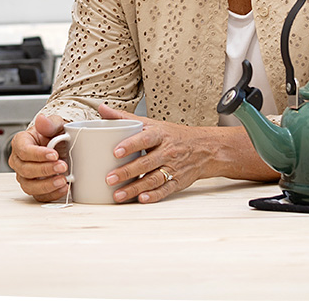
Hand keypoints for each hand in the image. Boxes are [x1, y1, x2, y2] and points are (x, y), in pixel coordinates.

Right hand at [9, 113, 69, 202]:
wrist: (63, 145)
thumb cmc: (55, 134)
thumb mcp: (56, 124)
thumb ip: (50, 123)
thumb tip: (42, 119)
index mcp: (20, 143)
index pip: (23, 150)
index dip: (38, 154)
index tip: (54, 154)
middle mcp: (19, 161)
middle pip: (25, 169)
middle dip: (45, 169)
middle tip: (63, 165)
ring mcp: (25, 176)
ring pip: (29, 186)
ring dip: (47, 185)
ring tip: (63, 180)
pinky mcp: (34, 187)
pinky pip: (38, 196)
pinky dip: (51, 194)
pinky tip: (64, 188)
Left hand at [96, 104, 275, 203]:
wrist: (205, 148)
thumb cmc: (174, 136)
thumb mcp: (152, 124)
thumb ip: (125, 118)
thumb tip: (102, 110)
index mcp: (161, 135)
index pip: (145, 139)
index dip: (131, 145)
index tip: (116, 151)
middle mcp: (168, 152)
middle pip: (146, 163)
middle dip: (127, 172)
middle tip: (109, 178)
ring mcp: (173, 168)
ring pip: (153, 179)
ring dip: (135, 188)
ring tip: (118, 195)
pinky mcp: (177, 182)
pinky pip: (165, 190)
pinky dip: (153, 196)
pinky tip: (141, 199)